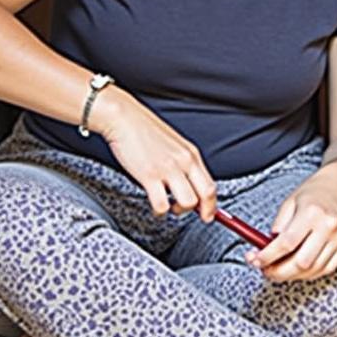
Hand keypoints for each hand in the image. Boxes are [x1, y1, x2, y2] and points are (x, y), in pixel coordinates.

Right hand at [92, 88, 216, 220]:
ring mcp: (168, 169)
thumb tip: (189, 184)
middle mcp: (184, 161)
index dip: (213, 204)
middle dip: (205, 211)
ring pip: (188, 202)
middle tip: (199, 218)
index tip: (209, 214)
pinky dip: (160, 211)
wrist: (123, 118)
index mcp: (191, 153)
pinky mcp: (150, 175)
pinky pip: (162, 204)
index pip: (211, 184)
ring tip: (170, 207)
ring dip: (180, 211)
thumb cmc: (144, 131)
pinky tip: (155, 205)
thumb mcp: (173, 144)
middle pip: (206, 194)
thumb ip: (183, 163)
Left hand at [248, 165, 336, 282]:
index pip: (287, 243)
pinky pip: (325, 269)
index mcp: (312, 212)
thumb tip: (264, 252)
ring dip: (292, 275)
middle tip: (265, 270)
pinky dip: (308, 274)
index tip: (255, 260)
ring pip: (313, 270)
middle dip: (279, 272)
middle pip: (301, 263)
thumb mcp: (289, 203)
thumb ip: (277, 228)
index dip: (268, 256)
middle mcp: (329, 226)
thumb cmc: (312, 193)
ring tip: (279, 269)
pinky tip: (297, 268)